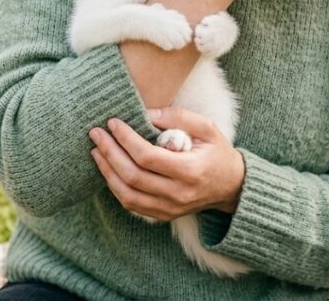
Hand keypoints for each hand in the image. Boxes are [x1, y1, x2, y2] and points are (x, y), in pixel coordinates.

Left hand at [88, 107, 245, 219]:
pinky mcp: (163, 215)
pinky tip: (107, 168)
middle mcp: (178, 194)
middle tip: (96, 133)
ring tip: (96, 150)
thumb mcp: (207, 128)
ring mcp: (170, 208)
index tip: (113, 122)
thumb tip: (146, 113)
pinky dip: (115, 187)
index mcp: (190, 171)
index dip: (126, 139)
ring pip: (127, 194)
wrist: (232, 187)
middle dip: (110, 152)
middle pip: (133, 176)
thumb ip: (178, 117)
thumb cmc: (218, 153)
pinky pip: (132, 205)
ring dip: (107, 171)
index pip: (147, 157)